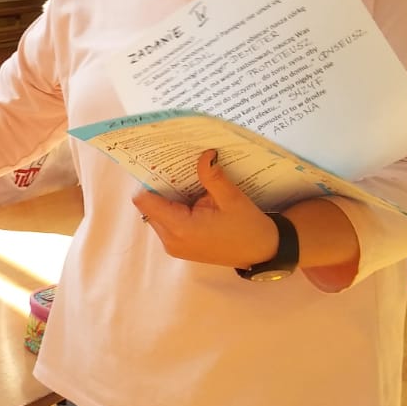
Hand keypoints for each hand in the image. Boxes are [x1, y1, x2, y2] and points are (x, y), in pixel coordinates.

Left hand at [132, 149, 279, 268]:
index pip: (145, 201)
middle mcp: (170, 240)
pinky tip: (192, 197)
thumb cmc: (248, 228)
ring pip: (157, 214)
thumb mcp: (231, 198)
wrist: (261, 252)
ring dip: (169, 199)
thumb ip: (212, 176)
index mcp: (180, 228)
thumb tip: (204, 154)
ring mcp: (173, 245)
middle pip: (149, 206)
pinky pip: (167, 223)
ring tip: (186, 181)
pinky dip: (175, 209)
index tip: (160, 164)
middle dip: (161, 187)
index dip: (150, 181)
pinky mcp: (179, 246)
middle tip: (176, 168)